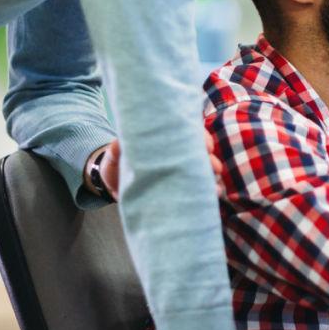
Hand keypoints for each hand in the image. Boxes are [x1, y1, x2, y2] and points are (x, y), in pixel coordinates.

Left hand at [88, 129, 222, 200]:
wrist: (113, 186)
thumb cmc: (115, 166)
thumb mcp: (113, 157)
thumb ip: (116, 151)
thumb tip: (117, 143)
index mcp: (163, 139)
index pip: (187, 132)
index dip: (200, 137)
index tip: (207, 146)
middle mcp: (174, 152)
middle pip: (198, 151)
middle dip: (210, 159)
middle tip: (215, 168)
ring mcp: (177, 169)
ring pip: (200, 169)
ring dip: (210, 176)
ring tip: (215, 189)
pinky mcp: (177, 186)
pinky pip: (195, 186)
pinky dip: (205, 191)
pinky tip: (212, 197)